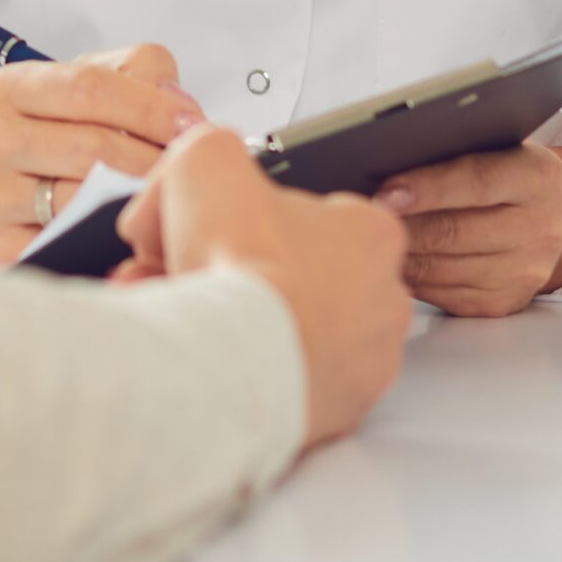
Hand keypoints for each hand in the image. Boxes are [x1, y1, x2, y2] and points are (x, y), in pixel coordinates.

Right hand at [0, 45, 205, 265]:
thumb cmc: (51, 137)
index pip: (88, 89)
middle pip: (92, 148)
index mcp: (8, 89)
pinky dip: (109, 249)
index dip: (149, 107)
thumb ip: (136, 75)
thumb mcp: (82, 87)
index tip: (192, 125)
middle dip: (154, 161)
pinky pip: (69, 251)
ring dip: (137, 207)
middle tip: (192, 174)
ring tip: (169, 204)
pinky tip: (135, 243)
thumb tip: (181, 113)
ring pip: (82, 203)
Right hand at [114, 124, 411, 449]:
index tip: (218, 220)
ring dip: (235, 316)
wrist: (235, 359)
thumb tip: (193, 175)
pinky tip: (201, 349)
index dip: (251, 210)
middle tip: (181, 263)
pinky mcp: (337, 414)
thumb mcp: (209, 157)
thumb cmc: (241, 263)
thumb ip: (208, 147)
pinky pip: (287, 380)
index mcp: (372, 235)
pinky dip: (246, 365)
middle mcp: (383, 302)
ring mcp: (365, 365)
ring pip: (289, 328)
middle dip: (233, 268)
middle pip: (296, 273)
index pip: (317, 211)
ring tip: (177, 306)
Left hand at [377, 142, 561, 316]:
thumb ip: (451, 151)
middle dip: (404, 225)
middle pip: (457, 231)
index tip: (385, 193)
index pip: (476, 182)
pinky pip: (451, 296)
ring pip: (448, 269)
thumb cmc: (500, 166)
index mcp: (536, 177)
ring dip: (404, 255)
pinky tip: (393, 263)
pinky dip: (416, 281)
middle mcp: (542, 227)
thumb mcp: (490, 145)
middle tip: (364, 219)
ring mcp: (528, 270)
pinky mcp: (509, 301)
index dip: (427, 188)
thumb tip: (383, 160)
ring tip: (368, 239)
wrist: (547, 210)